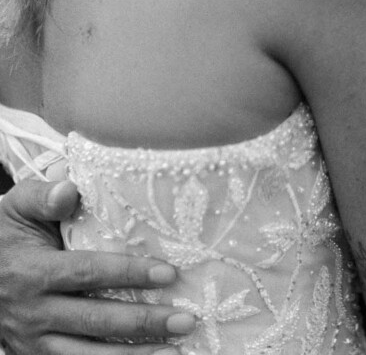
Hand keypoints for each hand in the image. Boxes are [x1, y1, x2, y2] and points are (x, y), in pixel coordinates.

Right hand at [0, 179, 194, 354]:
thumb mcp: (17, 209)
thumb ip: (42, 197)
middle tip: (186, 319)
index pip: (87, 274)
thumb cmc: (7, 236)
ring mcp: (35, 343)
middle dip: (142, 323)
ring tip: (176, 349)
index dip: (128, 274)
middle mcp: (35, 313)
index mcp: (33, 273)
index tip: (168, 273)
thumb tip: (69, 189)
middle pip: (95, 322)